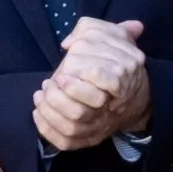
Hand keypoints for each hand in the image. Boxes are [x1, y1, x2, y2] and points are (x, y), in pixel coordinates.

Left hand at [31, 18, 148, 153]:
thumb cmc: (115, 63)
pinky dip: (46, 126)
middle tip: (52, 82)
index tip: (65, 69)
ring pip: (72, 124)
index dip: (80, 76)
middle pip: (84, 108)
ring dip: (50, 107)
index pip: (103, 79)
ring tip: (42, 92)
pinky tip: (37, 110)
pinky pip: (65, 141)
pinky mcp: (88, 140)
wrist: (135, 100)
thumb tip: (69, 42)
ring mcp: (102, 126)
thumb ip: (92, 30)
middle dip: (60, 95)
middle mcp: (116, 106)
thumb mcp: (112, 38)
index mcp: (124, 78)